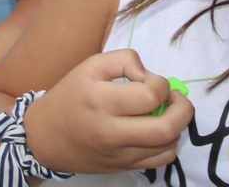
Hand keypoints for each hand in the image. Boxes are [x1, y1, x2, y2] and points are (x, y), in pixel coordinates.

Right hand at [21, 50, 192, 173]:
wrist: (45, 137)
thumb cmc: (69, 96)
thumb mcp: (90, 66)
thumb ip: (124, 60)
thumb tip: (149, 75)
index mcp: (100, 101)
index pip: (150, 95)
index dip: (161, 83)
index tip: (151, 80)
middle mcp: (111, 132)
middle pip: (166, 128)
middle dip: (183, 109)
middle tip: (175, 98)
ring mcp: (119, 155)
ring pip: (168, 146)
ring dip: (177, 126)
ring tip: (165, 112)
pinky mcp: (124, 168)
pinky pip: (161, 161)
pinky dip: (169, 144)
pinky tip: (158, 131)